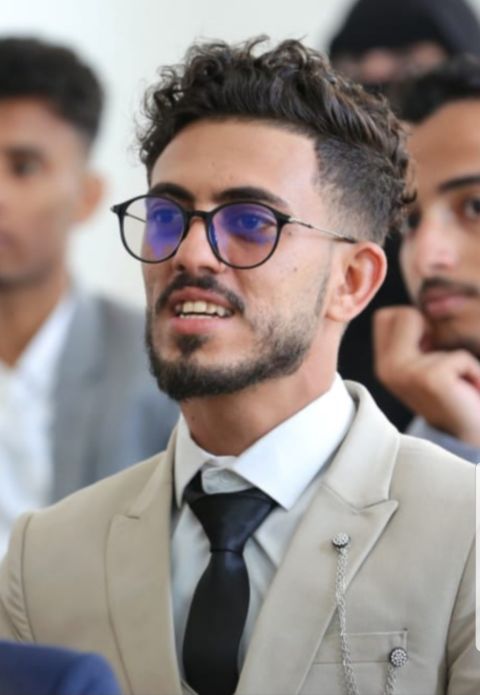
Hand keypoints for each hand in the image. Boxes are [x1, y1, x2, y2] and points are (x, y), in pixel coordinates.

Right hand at [373, 306, 479, 445]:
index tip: (428, 350)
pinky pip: (459, 355)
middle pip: (405, 314)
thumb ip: (411, 337)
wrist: (466, 435)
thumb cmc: (451, 393)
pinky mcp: (431, 379)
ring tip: (455, 380)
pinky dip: (471, 370)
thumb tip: (423, 305)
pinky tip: (465, 390)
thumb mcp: (422, 362)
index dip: (413, 323)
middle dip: (431, 330)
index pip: (386, 315)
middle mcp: (387, 368)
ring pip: (434, 330)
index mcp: (382, 363)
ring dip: (455, 354)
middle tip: (442, 362)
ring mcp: (406, 373)